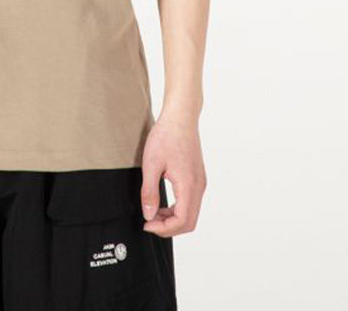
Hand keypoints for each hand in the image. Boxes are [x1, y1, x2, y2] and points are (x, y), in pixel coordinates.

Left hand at [140, 111, 206, 236]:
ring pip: (191, 213)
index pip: (182, 221)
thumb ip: (149, 192)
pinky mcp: (197, 178)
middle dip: (168, 227)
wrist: (180, 117)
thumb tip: (149, 215)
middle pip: (189, 221)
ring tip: (153, 212)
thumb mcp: (151, 164)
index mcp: (189, 185)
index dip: (164, 229)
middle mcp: (199, 187)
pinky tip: (162, 203)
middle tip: (149, 222)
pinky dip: (178, 209)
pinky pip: (191, 202)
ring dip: (173, 218)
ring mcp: (200, 182)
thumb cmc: (166, 136)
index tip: (147, 224)